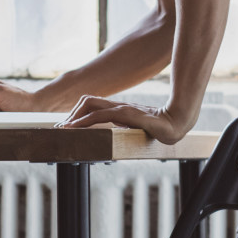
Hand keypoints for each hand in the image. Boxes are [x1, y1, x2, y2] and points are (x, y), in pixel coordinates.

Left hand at [61, 96, 190, 143]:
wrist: (175, 124)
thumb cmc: (158, 128)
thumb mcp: (136, 128)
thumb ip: (126, 127)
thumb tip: (115, 136)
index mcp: (119, 109)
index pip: (92, 103)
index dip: (77, 113)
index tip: (67, 126)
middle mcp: (118, 106)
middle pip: (86, 101)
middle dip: (71, 114)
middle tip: (62, 129)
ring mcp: (121, 108)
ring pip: (89, 105)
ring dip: (74, 117)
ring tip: (64, 130)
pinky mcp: (125, 114)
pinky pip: (99, 115)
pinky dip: (83, 122)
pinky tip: (74, 129)